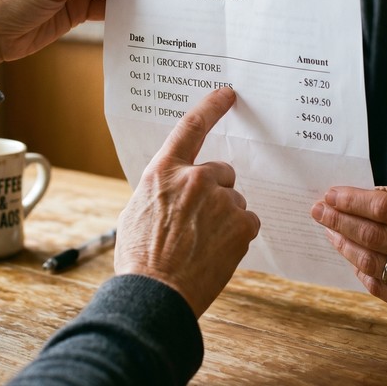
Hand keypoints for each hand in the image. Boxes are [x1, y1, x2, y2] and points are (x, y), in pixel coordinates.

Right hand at [114, 88, 260, 317]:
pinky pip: (248, 222)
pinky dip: (237, 235)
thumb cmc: (140, 257)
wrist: (155, 293)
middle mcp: (195, 178)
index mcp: (165, 171)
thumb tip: (175, 190)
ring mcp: (221, 200)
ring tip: (200, 245)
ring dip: (224, 218)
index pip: (191, 127)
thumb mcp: (138, 210)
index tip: (227, 94)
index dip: (211, 107)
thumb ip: (162, 190)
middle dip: (215, 193)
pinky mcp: (241, 224)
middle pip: (221, 173)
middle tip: (196, 224)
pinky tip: (216, 252)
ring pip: (234, 202)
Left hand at [311, 185, 386, 313]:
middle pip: (373, 236)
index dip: (352, 201)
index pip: (384, 209)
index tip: (330, 194)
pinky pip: (378, 286)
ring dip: (343, 244)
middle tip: (318, 210)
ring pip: (371, 263)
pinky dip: (360, 269)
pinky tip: (352, 255)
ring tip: (330, 230)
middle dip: (339, 220)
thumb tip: (351, 197)